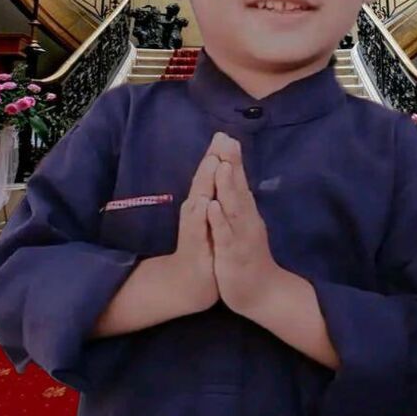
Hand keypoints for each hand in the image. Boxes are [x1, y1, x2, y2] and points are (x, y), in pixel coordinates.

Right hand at [169, 132, 220, 312]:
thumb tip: (221, 171)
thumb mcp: (213, 219)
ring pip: (200, 201)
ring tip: (213, 162)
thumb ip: (214, 195)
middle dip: (211, 161)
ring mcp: (195, 230)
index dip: (218, 155)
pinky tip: (205, 203)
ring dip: (206, 182)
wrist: (191, 282)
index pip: (211, 177)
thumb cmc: (205, 247)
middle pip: (204, 183)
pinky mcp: (195, 248)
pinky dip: (203, 216)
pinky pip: (199, 230)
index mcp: (204, 205)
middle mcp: (196, 213)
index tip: (225, 133)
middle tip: (219, 138)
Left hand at [206, 133, 279, 315]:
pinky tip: (211, 206)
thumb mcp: (244, 228)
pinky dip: (219, 221)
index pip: (238, 182)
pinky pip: (225, 236)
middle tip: (226, 140)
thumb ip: (240, 205)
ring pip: (233, 209)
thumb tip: (236, 181)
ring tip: (222, 166)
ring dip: (227, 187)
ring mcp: (241, 237)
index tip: (226, 136)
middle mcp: (246, 220)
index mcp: (245, 213)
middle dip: (231, 164)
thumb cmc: (249, 257)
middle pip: (237, 188)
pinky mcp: (233, 255)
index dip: (233, 160)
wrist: (263, 293)